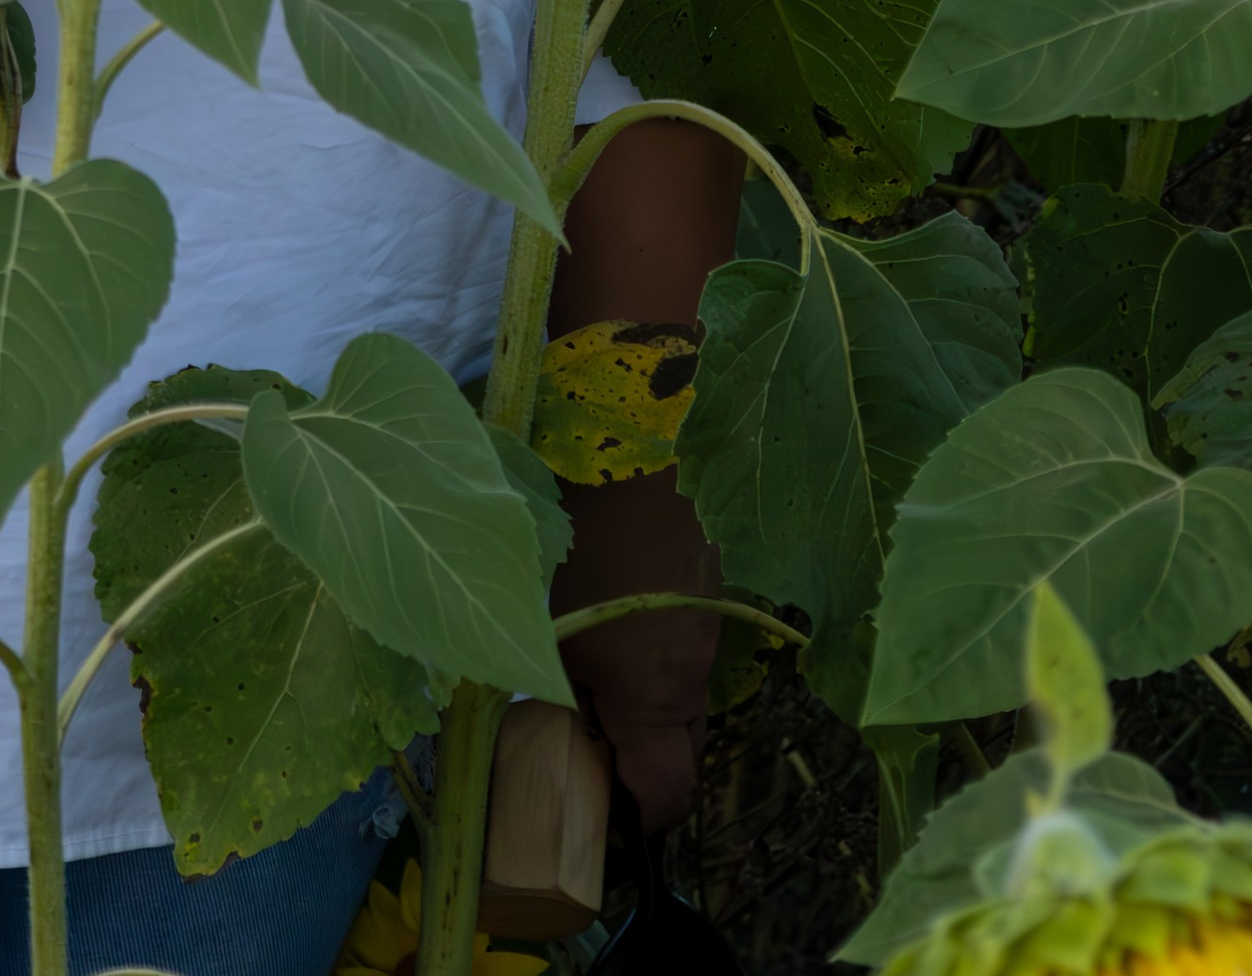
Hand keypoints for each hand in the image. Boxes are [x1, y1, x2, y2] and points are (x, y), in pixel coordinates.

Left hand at [555, 474, 718, 830]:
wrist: (631, 432)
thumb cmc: (572, 531)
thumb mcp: (544, 619)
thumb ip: (552, 682)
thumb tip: (544, 722)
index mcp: (655, 693)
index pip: (668, 794)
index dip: (637, 819)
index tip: (599, 816)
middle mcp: (693, 668)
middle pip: (682, 749)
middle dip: (640, 764)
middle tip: (585, 751)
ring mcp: (707, 622)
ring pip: (683, 692)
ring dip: (644, 702)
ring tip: (587, 678)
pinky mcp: (707, 581)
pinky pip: (685, 644)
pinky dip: (654, 653)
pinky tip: (610, 620)